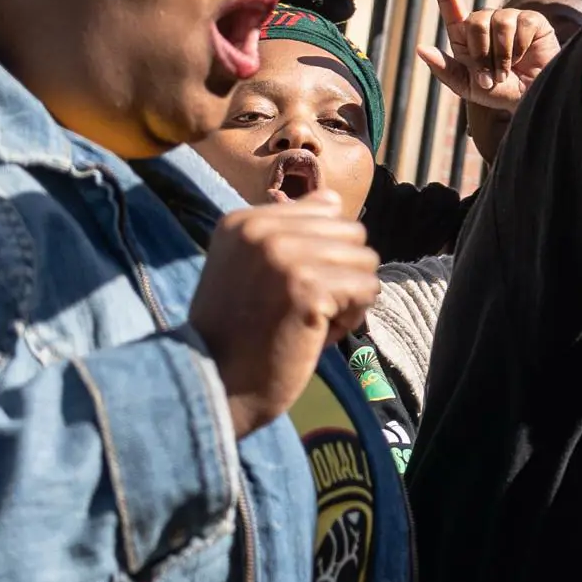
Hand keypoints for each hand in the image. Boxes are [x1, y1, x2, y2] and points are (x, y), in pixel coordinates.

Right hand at [188, 195, 378, 434]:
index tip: (287, 286)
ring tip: (307, 321)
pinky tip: (315, 334)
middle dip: (340, 274)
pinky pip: (368, 289)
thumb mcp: (248, 266)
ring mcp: (285, 258)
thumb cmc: (237, 332)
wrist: (213, 383)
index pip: (326, 209)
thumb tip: (333, 198)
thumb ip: (288, 231)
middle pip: (352, 233)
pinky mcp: (308, 289)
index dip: (323, 253)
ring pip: (365, 260)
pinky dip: (351, 318)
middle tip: (302, 308)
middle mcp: (262, 232)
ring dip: (347, 298)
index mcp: (243, 221)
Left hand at [416, 0, 562, 115]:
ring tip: (508, 70)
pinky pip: (521, 25)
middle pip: (475, 20)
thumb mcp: (466, 87)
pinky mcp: (533, 20)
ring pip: (498, 23)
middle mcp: (486, 21)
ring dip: (502, 55)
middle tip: (491, 77)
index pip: (450, 3)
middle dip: (481, 53)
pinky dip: (521, 48)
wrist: (531, 98)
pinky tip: (525, 57)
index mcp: (465, 35)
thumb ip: (444, 69)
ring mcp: (510, 19)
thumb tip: (421, 48)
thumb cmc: (498, 92)